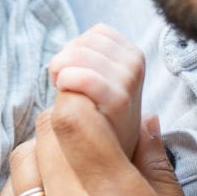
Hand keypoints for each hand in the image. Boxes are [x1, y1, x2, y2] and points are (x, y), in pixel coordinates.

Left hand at [0, 94, 196, 195]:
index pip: (74, 119)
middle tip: (89, 127)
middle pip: (43, 133)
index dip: (80, 95)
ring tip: (71, 162)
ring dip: (40, 150)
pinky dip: (22, 185)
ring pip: (19, 163)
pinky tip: (49, 193)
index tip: (94, 93)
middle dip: (64, 118)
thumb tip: (145, 124)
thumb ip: (160, 174)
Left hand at [48, 23, 143, 157]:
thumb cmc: (98, 120)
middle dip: (65, 59)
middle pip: (86, 43)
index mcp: (131, 55)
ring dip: (62, 70)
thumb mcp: (101, 82)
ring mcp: (129, 83)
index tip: (71, 71)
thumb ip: (91, 59)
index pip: (97, 33)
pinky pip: (85, 78)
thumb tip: (73, 46)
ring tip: (62, 90)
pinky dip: (68, 81)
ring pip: (81, 55)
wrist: (112, 162)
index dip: (77, 48)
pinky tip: (64, 92)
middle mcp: (135, 66)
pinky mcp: (118, 103)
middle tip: (62, 83)